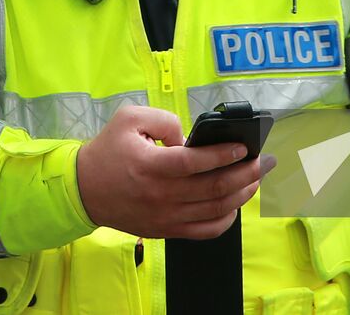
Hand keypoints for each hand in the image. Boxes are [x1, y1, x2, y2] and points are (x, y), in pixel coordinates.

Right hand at [76, 105, 270, 239]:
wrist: (83, 190)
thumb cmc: (108, 151)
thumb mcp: (129, 119)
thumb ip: (164, 119)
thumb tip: (190, 136)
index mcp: (151, 166)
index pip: (196, 163)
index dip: (224, 154)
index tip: (244, 147)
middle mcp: (161, 195)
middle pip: (214, 188)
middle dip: (247, 173)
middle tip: (266, 162)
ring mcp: (165, 217)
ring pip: (215, 210)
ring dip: (242, 194)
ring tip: (256, 179)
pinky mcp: (166, 229)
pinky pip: (204, 231)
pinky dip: (226, 220)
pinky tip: (235, 204)